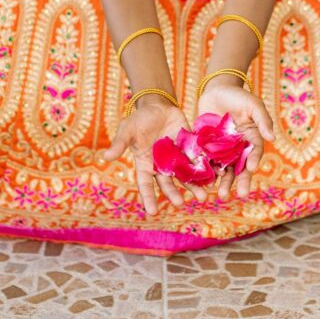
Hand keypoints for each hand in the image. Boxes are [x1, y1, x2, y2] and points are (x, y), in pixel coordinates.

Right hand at [102, 98, 207, 215]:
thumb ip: (119, 144)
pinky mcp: (189, 148)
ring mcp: (176, 158)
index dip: (149, 198)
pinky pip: (197, 160)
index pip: (146, 185)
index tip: (152, 212)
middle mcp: (161, 165)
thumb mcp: (127, 130)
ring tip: (203, 197)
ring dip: (193, 186)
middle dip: (174, 193)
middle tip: (181, 203)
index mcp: (145, 164)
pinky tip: (214, 176)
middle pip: (168, 183)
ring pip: (185, 176)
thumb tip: (105, 157)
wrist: (157, 106)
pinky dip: (205, 168)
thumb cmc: (139, 119)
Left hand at [197, 83, 274, 198]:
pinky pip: (207, 161)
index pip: (254, 152)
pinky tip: (205, 182)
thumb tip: (272, 138)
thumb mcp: (253, 104)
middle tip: (240, 194)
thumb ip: (262, 120)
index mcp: (252, 138)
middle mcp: (239, 148)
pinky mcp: (207, 148)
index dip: (254, 160)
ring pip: (224, 169)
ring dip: (223, 182)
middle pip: (240, 167)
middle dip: (241, 180)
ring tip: (221, 195)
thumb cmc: (238, 96)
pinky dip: (206, 172)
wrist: (215, 90)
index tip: (251, 168)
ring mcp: (223, 150)